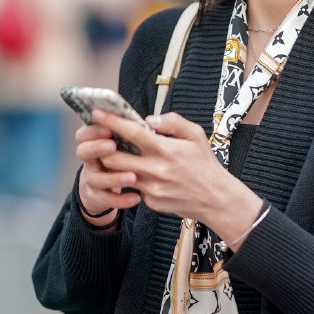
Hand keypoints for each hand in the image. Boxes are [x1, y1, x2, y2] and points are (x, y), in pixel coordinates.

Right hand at [75, 121, 140, 225]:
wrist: (107, 189)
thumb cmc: (126, 157)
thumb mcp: (126, 142)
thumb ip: (136, 130)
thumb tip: (151, 121)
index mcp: (96, 142)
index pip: (84, 133)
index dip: (93, 130)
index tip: (108, 127)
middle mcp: (91, 160)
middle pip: (83, 152)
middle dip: (96, 147)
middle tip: (112, 146)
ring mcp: (93, 179)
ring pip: (95, 178)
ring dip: (113, 177)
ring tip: (133, 177)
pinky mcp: (98, 197)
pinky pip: (106, 199)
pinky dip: (120, 199)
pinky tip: (136, 198)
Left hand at [92, 110, 262, 247]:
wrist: (217, 199)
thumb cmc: (206, 165)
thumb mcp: (196, 136)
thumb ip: (173, 122)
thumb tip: (149, 119)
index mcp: (166, 150)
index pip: (131, 132)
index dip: (111, 121)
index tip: (97, 112)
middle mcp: (155, 169)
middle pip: (113, 157)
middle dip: (103, 147)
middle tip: (103, 139)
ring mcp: (151, 188)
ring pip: (118, 174)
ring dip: (114, 164)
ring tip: (119, 154)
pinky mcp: (151, 202)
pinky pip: (135, 187)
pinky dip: (134, 179)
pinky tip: (143, 174)